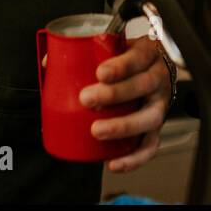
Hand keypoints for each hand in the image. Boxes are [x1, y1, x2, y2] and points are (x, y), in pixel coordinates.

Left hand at [79, 36, 170, 172]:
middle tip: (86, 99)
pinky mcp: (158, 127)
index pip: (138, 58)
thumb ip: (84, 52)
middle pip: (143, 86)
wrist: (158, 68)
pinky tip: (113, 163)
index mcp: (148, 55)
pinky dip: (134, 158)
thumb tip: (50, 62)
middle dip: (114, 94)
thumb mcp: (116, 47)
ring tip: (96, 130)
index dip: (121, 66)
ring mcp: (161, 104)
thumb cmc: (130, 59)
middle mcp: (159, 79)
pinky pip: (150, 145)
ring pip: (150, 117)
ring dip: (123, 126)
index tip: (100, 73)